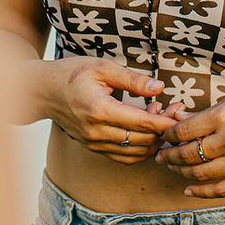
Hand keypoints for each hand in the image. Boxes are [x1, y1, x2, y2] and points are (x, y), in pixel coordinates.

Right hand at [39, 57, 178, 164]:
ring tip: (160, 116)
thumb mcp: (102, 67)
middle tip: (175, 110)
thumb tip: (159, 87)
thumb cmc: (71, 74)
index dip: (165, 121)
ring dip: (153, 139)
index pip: (141, 123)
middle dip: (164, 129)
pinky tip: (147, 130)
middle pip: (142, 140)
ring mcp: (93, 143)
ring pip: (135, 152)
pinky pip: (124, 157)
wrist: (42, 91)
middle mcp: (96, 132)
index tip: (182, 115)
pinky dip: (140, 148)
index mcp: (99, 110)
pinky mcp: (93, 148)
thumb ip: (132, 79)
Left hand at [156, 87, 224, 198]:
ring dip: (180, 171)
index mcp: (224, 116)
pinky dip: (200, 192)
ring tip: (172, 166)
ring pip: (199, 174)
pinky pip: (220, 189)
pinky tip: (188, 187)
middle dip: (168, 155)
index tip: (165, 134)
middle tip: (160, 154)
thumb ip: (208, 112)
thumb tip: (178, 119)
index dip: (169, 134)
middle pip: (187, 154)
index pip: (184, 131)